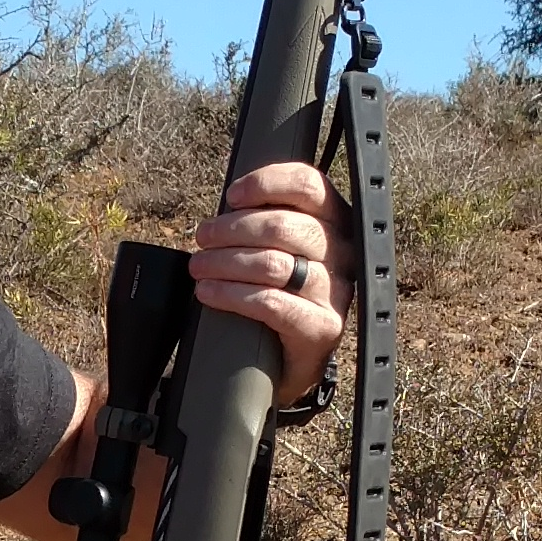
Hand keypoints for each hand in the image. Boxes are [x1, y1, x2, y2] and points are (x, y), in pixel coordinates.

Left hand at [186, 160, 348, 396]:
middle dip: (231, 229)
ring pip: (271, 264)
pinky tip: (208, 292)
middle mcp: (343, 252)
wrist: (296, 356)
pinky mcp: (323, 327)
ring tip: (198, 267)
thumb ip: (267, 220)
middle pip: (282, 225)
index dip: (266, 184)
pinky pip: (269, 303)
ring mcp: (336, 291)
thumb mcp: (282, 247)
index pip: (308, 186)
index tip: (232, 197)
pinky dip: (231, 295)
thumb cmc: (283, 290)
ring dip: (223, 262)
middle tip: (203, 238)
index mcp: (336, 222)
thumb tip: (228, 205)